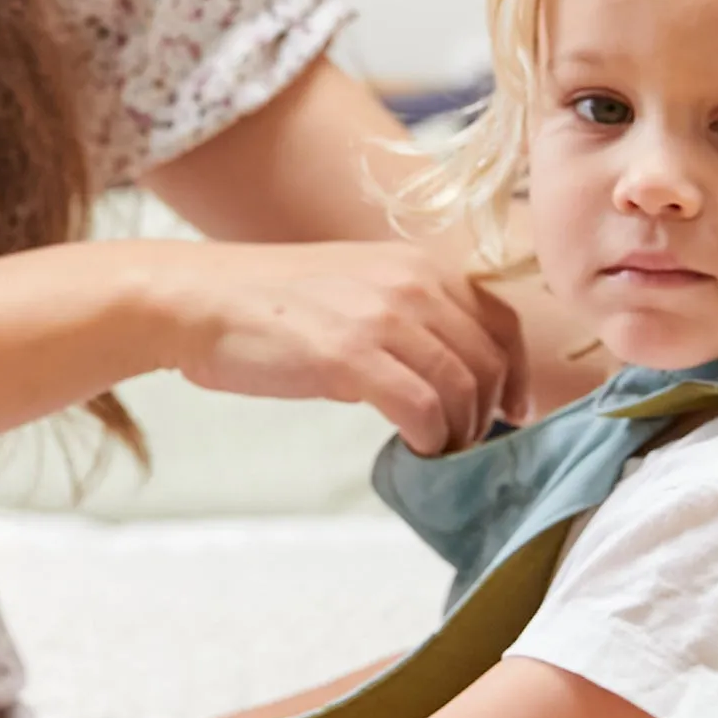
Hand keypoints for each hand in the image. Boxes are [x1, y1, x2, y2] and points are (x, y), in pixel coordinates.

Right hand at [150, 240, 519, 455]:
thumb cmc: (273, 305)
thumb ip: (412, 320)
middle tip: (464, 444)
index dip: (516, 376)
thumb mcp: (360, 291)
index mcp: (420, 266)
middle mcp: (412, 284)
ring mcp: (383, 318)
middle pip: (490, 364)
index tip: (512, 413)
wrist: (200, 299)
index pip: (503, 324)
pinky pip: (422, 410)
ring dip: (458, 434)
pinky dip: (429, 440)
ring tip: (436, 452)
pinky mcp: (350, 356)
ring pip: (463, 391)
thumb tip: (453, 374)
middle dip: (487, 415)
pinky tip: (413, 451)